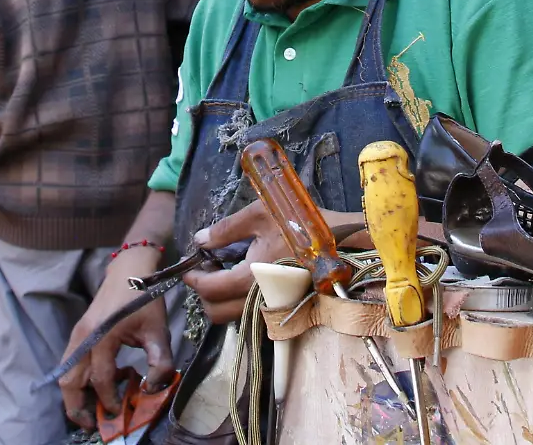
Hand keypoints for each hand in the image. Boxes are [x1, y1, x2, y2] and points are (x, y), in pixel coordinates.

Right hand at [57, 249, 172, 429]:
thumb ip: (160, 362)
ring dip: (77, 396)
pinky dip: (81, 381)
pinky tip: (105, 382)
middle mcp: (82, 338)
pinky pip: (71, 365)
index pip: (101, 379)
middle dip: (78, 409)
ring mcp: (77, 336)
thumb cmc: (144, 298)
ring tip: (97, 410)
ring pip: (66, 376)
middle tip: (95, 425)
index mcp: (101, 337)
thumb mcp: (158, 330)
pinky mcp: (78, 335)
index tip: (122, 412)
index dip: (111, 400)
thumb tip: (155, 390)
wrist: (129, 270)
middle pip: (69, 383)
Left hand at [184, 201, 360, 323]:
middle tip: (206, 271)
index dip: (193, 279)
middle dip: (204, 295)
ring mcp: (272, 307)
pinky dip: (239, 304)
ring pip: (233, 318)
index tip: (189, 267)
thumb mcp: (259, 215)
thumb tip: (200, 240)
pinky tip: (244, 281)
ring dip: (220, 301)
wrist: (343, 242)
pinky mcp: (284, 308)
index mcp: (250, 278)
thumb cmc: (301, 224)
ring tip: (224, 274)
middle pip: (216, 313)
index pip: (209, 289)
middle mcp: (259, 300)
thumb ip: (226, 230)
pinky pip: (251, 315)